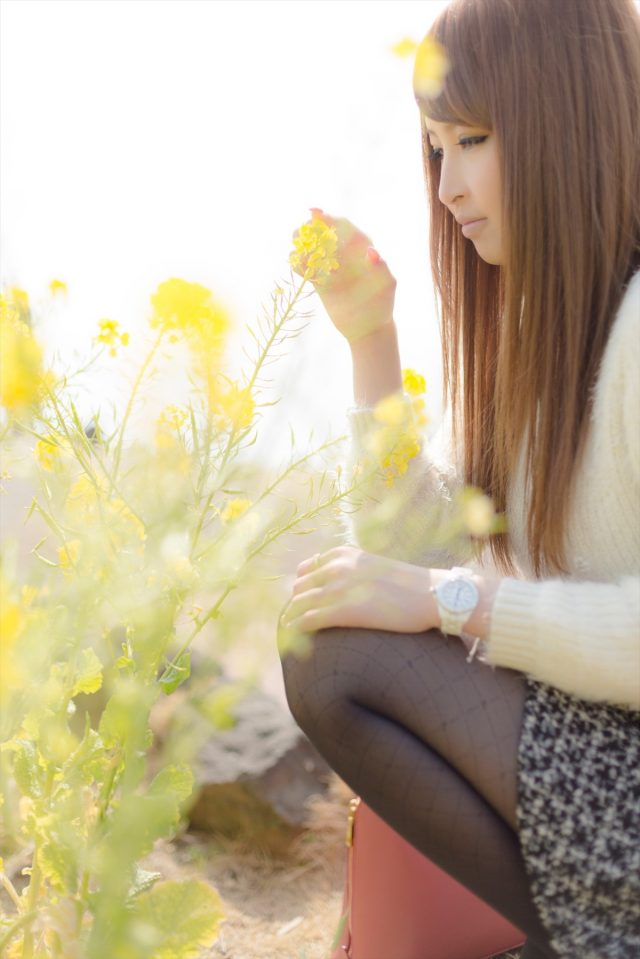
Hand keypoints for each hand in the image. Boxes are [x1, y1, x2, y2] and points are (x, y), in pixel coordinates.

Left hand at [280, 545, 440, 634]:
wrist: (432, 595)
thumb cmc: (408, 585)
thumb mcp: (374, 566)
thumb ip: (353, 569)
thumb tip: (339, 583)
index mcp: (345, 554)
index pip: (307, 568)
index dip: (302, 585)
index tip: (301, 598)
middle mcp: (338, 567)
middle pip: (301, 586)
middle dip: (295, 601)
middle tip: (293, 617)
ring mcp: (341, 588)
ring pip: (300, 603)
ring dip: (291, 615)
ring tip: (288, 628)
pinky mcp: (346, 611)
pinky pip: (311, 619)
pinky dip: (298, 626)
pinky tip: (293, 634)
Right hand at [292, 211, 396, 343]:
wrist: (370, 326)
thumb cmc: (383, 303)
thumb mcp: (386, 285)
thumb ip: (382, 267)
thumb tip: (372, 251)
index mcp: (362, 248)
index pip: (345, 226)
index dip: (329, 218)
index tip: (314, 213)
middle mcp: (345, 253)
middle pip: (325, 233)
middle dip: (310, 229)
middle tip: (299, 233)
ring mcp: (332, 267)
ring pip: (313, 249)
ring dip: (301, 244)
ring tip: (295, 247)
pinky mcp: (321, 281)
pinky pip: (307, 269)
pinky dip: (299, 264)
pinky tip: (295, 265)